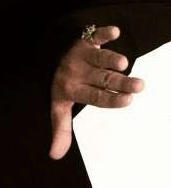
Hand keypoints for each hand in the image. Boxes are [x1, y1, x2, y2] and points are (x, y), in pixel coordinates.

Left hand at [49, 25, 144, 159]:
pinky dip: (102, 33)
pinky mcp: (85, 41)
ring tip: (123, 63)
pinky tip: (113, 31)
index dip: (110, 99)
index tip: (128, 101)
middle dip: (120, 83)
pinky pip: (93, 35)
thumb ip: (60, 129)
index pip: (94, 97)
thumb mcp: (57, 107)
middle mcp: (77, 72)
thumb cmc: (61, 87)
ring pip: (99, 58)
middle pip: (102, 79)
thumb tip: (54, 156)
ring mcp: (81, 56)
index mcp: (72, 90)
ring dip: (110, 59)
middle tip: (139, 86)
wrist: (47, 58)